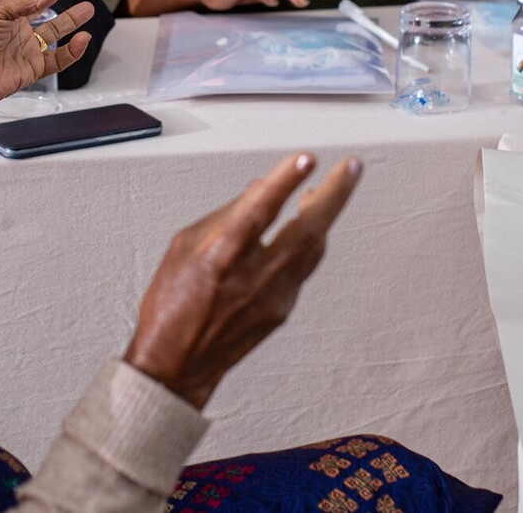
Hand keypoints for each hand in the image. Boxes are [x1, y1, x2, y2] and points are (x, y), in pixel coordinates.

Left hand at [0, 0, 93, 135]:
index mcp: (0, 7)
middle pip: (38, 6)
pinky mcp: (33, 67)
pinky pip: (58, 58)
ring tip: (87, 9)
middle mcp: (14, 25)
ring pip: (53, 31)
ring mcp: (24, 46)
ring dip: (71, 20)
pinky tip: (82, 38)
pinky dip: (72, 50)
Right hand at [124, 153, 361, 408]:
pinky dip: (307, 242)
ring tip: (332, 187)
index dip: (284, 182)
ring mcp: (273, 298)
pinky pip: (302, 268)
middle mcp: (252, 278)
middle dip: (334, 195)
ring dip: (325, 215)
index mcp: (220, 258)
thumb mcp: (183, 247)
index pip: (258, 211)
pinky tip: (307, 226)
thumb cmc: (171, 304)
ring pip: (313, 249)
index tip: (305, 158)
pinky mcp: (283, 311)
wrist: (176, 365)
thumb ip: (224, 215)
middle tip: (351, 167)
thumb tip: (260, 188)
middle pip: (305, 231)